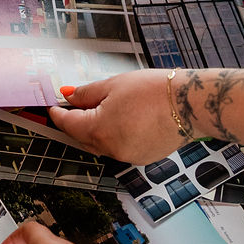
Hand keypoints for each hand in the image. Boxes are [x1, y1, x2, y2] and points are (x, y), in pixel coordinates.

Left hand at [48, 70, 181, 163]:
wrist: (188, 103)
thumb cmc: (154, 92)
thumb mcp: (112, 85)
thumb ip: (86, 94)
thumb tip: (70, 96)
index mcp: (98, 131)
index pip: (68, 125)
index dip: (58, 114)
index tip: (54, 107)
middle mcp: (111, 149)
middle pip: (83, 137)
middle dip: (76, 122)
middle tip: (74, 106)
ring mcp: (127, 156)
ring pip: (101, 144)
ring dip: (96, 129)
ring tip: (104, 108)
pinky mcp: (142, 158)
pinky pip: (119, 148)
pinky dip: (115, 136)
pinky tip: (123, 120)